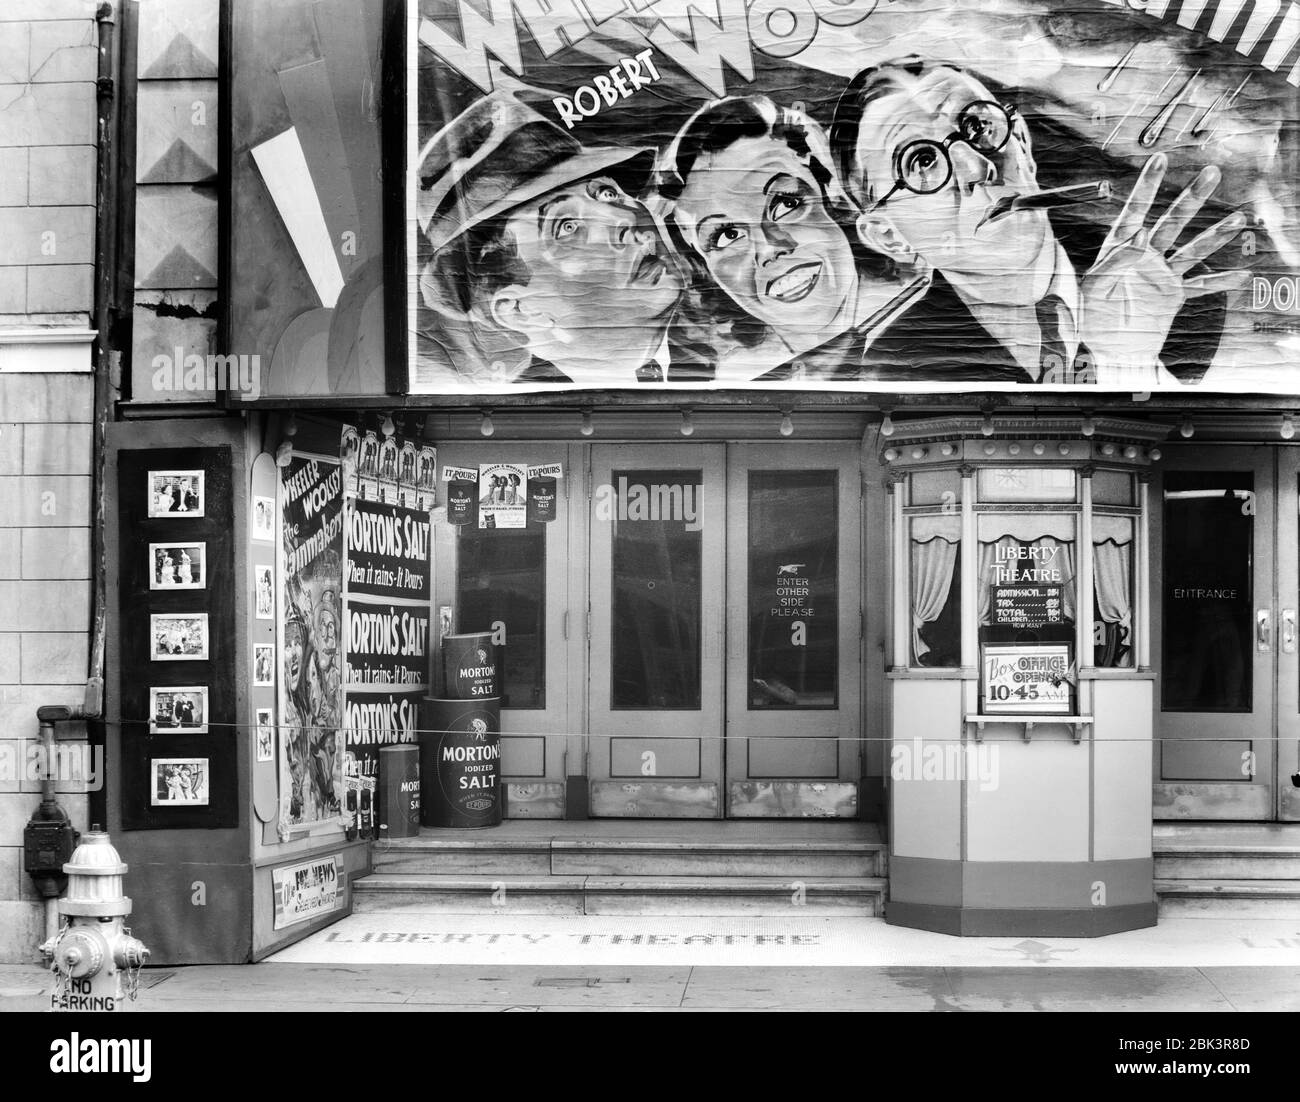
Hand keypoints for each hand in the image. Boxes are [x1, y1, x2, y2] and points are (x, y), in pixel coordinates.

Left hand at [1080, 153, 1248, 379]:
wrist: (1110, 349)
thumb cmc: (1093, 318)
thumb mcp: (1093, 289)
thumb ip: (1113, 263)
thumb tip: (1138, 237)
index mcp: (1120, 249)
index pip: (1134, 212)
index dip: (1147, 186)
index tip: (1160, 159)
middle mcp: (1145, 257)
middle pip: (1172, 222)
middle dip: (1192, 198)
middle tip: (1212, 172)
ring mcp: (1162, 274)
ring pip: (1192, 249)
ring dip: (1215, 235)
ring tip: (1239, 219)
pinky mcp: (1174, 294)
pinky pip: (1200, 286)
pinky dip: (1220, 282)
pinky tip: (1242, 276)